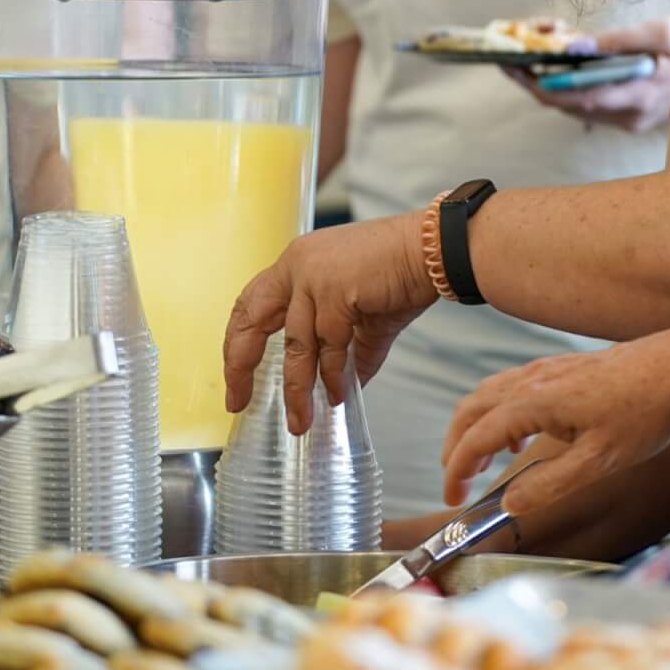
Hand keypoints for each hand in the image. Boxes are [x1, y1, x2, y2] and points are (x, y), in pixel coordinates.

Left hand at [223, 214, 437, 434]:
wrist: (432, 250)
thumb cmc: (399, 272)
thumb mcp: (360, 311)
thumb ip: (344, 348)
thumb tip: (339, 387)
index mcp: (297, 263)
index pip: (252, 304)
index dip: (238, 341)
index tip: (236, 375)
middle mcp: (297, 265)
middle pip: (252, 319)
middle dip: (240, 365)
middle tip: (239, 400)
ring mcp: (314, 276)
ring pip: (295, 345)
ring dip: (297, 389)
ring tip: (300, 420)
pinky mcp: (335, 291)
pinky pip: (329, 347)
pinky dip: (332, 375)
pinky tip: (338, 394)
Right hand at [439, 326, 669, 514]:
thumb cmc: (646, 412)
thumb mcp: (598, 462)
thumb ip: (549, 485)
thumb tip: (509, 505)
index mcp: (534, 402)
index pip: (476, 438)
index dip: (457, 471)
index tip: (453, 500)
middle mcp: (532, 379)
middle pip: (470, 409)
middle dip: (455, 447)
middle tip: (456, 483)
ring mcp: (546, 368)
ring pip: (488, 393)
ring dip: (473, 427)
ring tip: (479, 463)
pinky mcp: (562, 365)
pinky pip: (511, 385)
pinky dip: (497, 411)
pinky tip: (520, 436)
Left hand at [503, 17, 669, 135]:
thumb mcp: (663, 33)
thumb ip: (618, 41)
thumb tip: (572, 48)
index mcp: (641, 96)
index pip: (581, 99)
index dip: (545, 86)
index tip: (518, 68)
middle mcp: (629, 117)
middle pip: (568, 105)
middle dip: (534, 80)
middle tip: (507, 56)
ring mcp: (626, 120)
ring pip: (573, 106)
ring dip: (548, 79)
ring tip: (529, 47)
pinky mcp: (624, 117)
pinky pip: (585, 103)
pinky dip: (566, 82)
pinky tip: (556, 58)